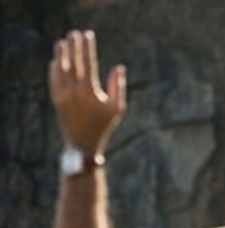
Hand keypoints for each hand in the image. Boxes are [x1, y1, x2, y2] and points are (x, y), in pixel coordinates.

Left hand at [48, 30, 125, 153]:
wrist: (83, 144)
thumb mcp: (117, 107)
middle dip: (74, 46)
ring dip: (61, 54)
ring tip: (62, 42)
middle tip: (74, 33)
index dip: (88, 47)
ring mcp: (63, 95)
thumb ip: (118, 86)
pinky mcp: (56, 99)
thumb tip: (119, 67)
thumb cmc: (104, 126)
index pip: (88, 62)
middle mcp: (74, 91)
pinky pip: (53, 79)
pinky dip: (54, 68)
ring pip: (60, 69)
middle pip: (73, 62)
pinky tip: (56, 60)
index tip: (88, 35)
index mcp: (90, 91)